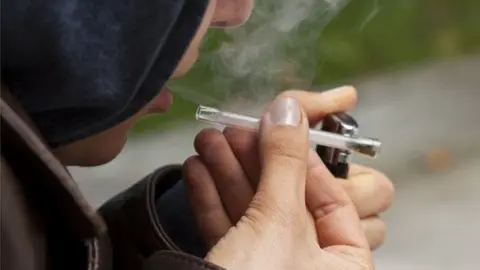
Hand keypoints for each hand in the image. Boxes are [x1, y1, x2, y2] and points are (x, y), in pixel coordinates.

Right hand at [184, 87, 393, 249]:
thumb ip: (286, 162)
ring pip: (255, 209)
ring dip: (229, 171)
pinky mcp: (236, 267)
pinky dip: (213, 198)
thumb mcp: (278, 222)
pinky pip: (231, 228)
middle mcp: (312, 263)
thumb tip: (289, 111)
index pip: (337, 196)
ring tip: (208, 141)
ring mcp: (271, 264)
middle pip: (290, 197)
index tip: (283, 131)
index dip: (307, 159)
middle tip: (239, 131)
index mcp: (346, 262)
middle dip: (258, 161)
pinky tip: (198, 170)